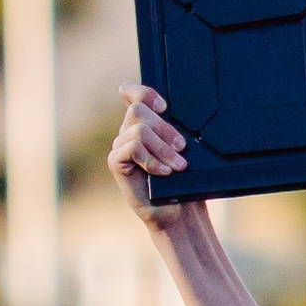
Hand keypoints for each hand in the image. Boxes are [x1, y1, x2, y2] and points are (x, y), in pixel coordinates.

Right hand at [107, 84, 194, 225]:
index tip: (165, 107)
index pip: (132, 94)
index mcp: (145, 124)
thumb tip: (189, 113)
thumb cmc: (186, 181)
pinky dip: (151, 160)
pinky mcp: (116, 162)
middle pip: (138, 110)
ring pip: (138, 130)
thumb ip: (180, 130)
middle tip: (182, 148)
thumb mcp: (188, 151)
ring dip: (162, 148)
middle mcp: (129, 131)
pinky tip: (164, 172)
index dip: (144, 92)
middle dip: (165, 128)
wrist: (179, 213)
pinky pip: (131, 148)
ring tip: (179, 166)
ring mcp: (120, 146)